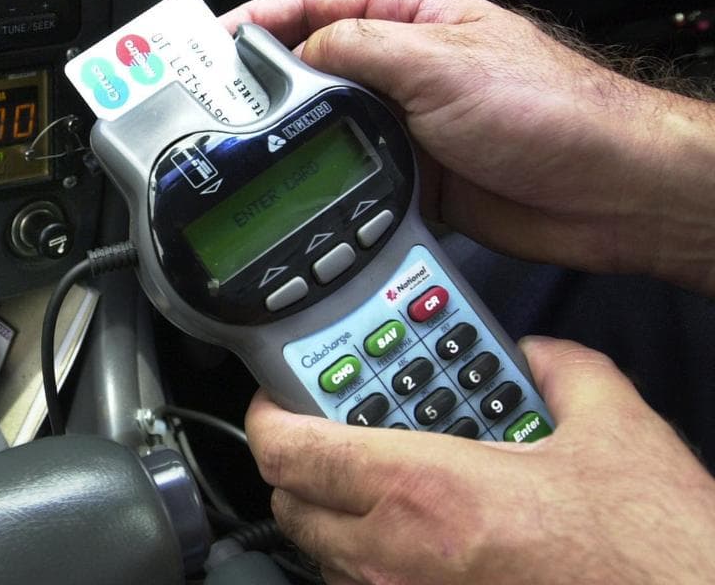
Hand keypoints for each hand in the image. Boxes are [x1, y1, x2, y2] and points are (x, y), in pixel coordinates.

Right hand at [221, 0, 714, 296]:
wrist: (607, 192)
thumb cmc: (552, 111)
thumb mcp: (442, 61)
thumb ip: (361, 48)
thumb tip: (297, 50)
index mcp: (412, 17)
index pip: (318, 2)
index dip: (262, 16)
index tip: (214, 43)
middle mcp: (405, 68)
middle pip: (314, 67)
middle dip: (266, 85)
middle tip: (217, 106)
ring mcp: (407, 124)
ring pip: (328, 128)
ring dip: (295, 141)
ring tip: (251, 154)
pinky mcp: (413, 177)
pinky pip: (352, 178)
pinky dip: (327, 187)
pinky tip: (305, 196)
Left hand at [245, 337, 714, 584]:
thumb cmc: (648, 548)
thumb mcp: (616, 432)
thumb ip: (564, 371)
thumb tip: (540, 356)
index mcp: (425, 490)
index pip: (289, 450)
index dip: (268, 416)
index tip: (279, 398)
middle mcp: (397, 557)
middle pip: (290, 504)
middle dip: (303, 465)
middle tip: (337, 436)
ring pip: (322, 556)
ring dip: (335, 517)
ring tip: (382, 487)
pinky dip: (370, 562)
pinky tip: (419, 540)